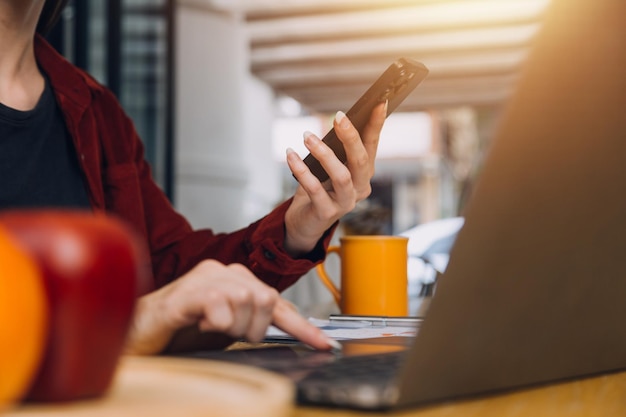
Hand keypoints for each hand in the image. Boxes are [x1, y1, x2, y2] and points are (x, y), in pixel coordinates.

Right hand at [125, 260, 337, 354]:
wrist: (134, 334)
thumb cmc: (179, 331)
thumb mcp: (226, 330)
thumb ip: (254, 324)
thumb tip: (291, 329)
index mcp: (234, 279)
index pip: (278, 301)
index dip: (303, 326)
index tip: (325, 345)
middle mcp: (222, 272)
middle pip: (267, 298)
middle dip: (254, 327)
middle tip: (228, 334)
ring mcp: (203, 279)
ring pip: (247, 300)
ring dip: (233, 327)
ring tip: (210, 329)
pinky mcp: (185, 293)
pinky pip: (219, 305)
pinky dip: (216, 323)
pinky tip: (200, 324)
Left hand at [284, 101, 386, 255]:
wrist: (305, 222)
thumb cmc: (319, 187)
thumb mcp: (328, 165)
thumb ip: (335, 148)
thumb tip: (337, 120)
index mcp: (364, 173)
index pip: (372, 145)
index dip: (377, 124)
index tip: (379, 102)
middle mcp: (360, 188)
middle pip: (361, 160)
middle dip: (351, 137)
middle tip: (338, 116)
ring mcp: (346, 202)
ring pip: (342, 176)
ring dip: (324, 154)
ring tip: (307, 136)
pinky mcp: (327, 213)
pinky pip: (315, 189)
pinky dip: (301, 170)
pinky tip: (290, 155)